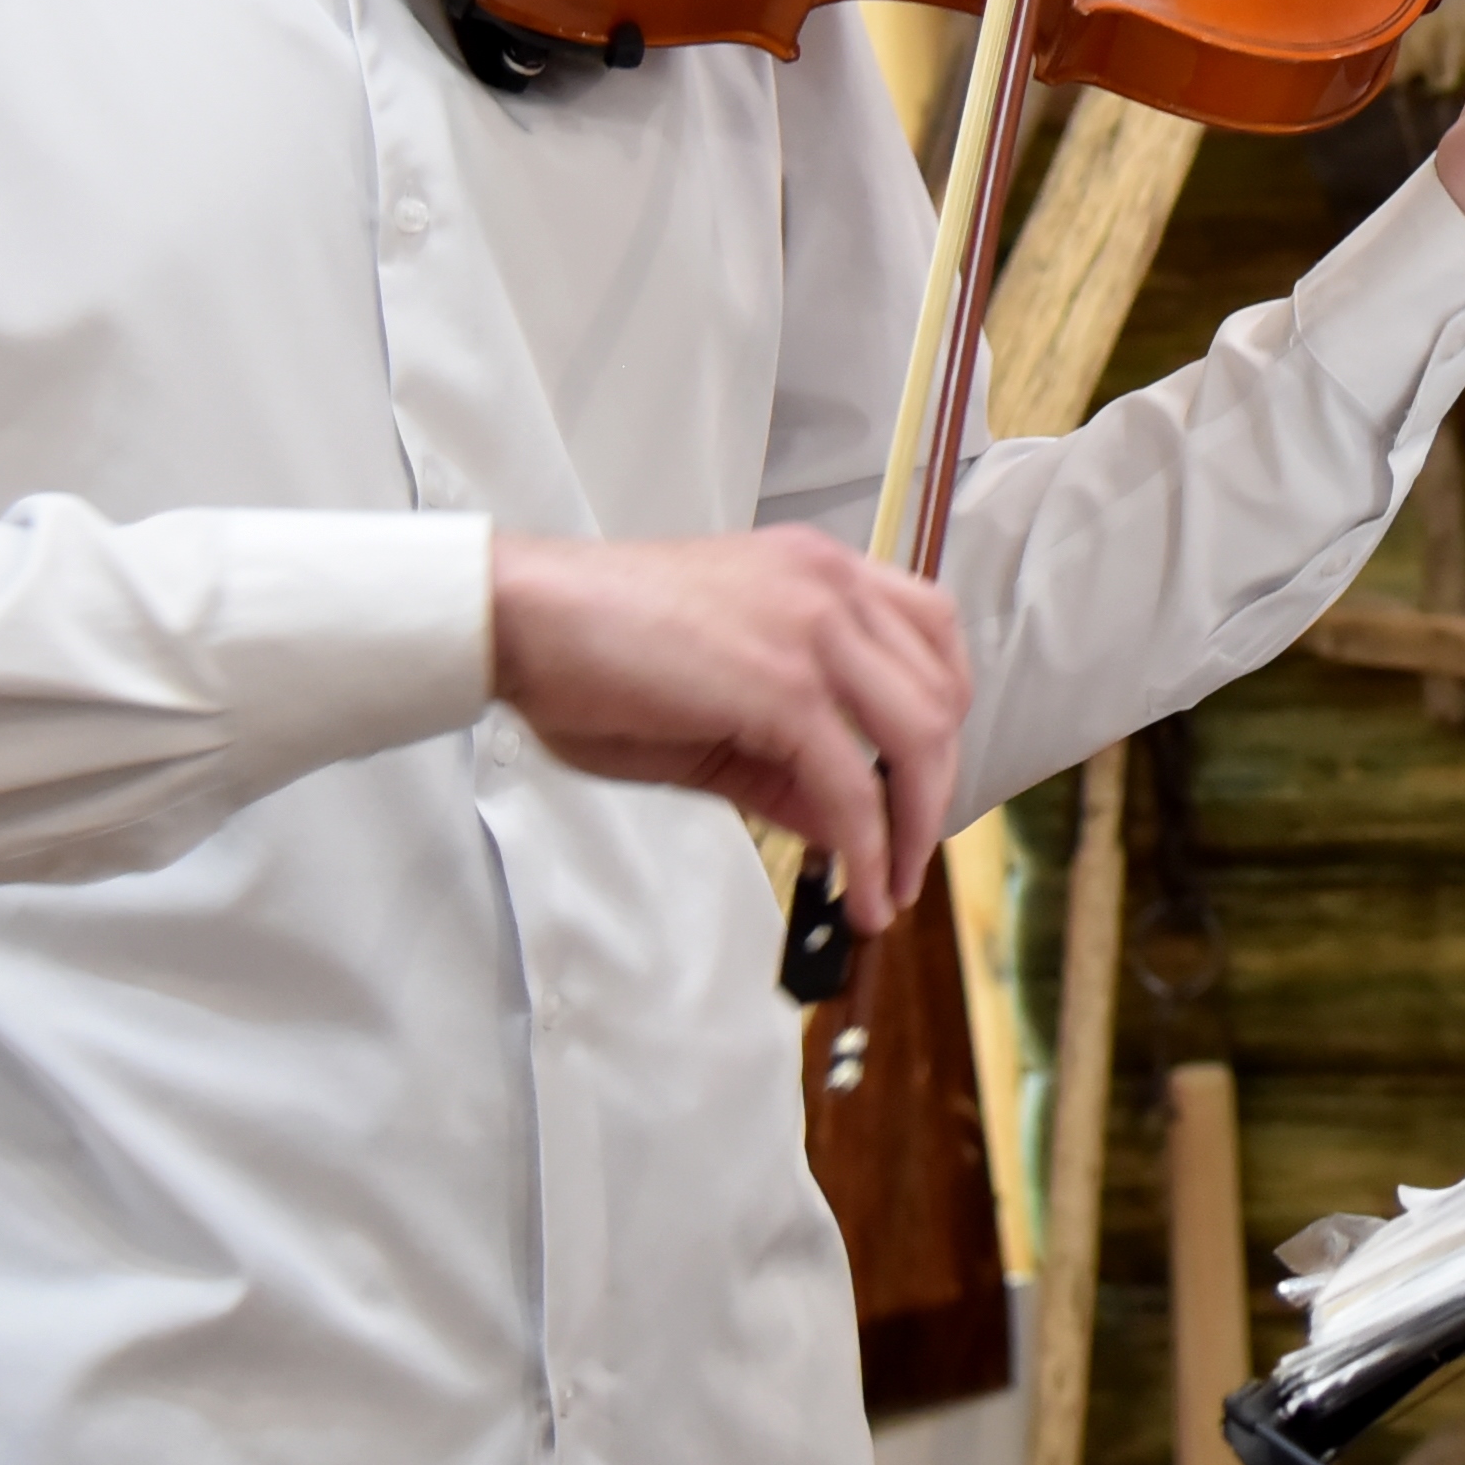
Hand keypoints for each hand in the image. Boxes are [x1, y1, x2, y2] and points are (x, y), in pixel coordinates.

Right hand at [487, 524, 969, 931]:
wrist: (523, 618)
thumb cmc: (596, 654)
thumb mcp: (714, 710)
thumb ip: (787, 765)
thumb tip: (847, 828)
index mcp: (821, 572)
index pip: (931, 634)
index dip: (940, 718)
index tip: (918, 786)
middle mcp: (833, 586)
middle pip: (941, 693)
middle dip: (935, 788)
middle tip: (908, 857)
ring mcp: (814, 629)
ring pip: (919, 736)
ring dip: (913, 827)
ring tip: (891, 888)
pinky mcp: (783, 686)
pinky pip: (852, 784)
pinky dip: (868, 850)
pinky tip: (860, 892)